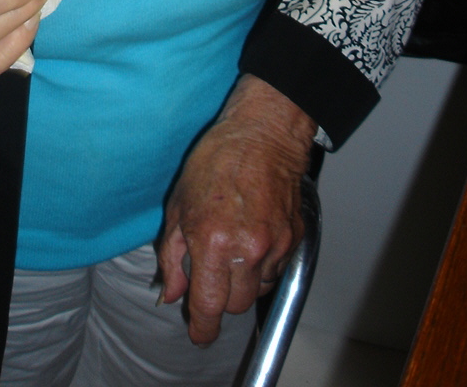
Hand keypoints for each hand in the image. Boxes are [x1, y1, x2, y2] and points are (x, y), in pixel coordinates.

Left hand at [157, 74, 316, 344]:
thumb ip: (173, 255)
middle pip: (235, 306)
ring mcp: (275, 244)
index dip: (202, 328)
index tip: (198, 333)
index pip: (209, 306)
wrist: (263, 133)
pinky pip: (275, 269)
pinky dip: (261, 265)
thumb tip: (172, 293)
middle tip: (210, 276)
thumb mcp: (179, 205)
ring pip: (257, 290)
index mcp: (213, 241)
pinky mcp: (294, 237)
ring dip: (242, 282)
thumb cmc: (216, 160)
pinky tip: (251, 237)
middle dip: (220, 299)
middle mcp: (248, 249)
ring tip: (232, 248)